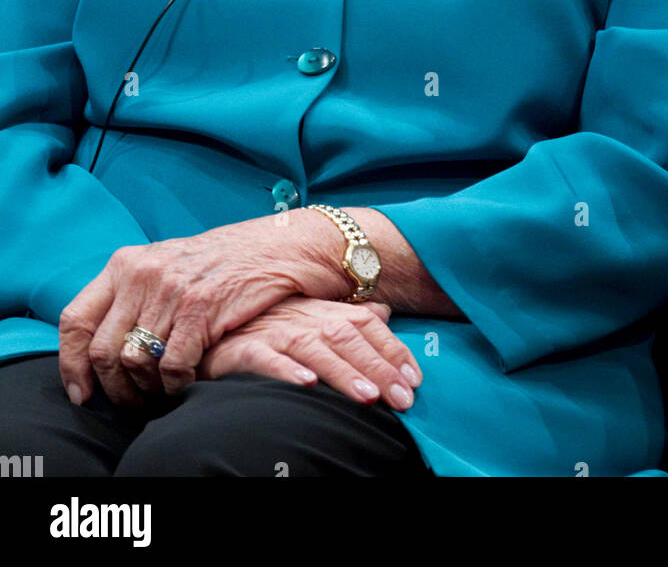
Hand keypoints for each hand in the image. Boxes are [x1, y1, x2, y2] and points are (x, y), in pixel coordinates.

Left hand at [58, 213, 343, 406]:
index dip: (71, 364)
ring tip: (162, 394)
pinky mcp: (200, 307)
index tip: (82, 393)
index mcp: (126, 262)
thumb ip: (134, 294)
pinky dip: (177, 386)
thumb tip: (101, 344)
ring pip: (136, 363)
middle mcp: (142, 273)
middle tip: (133, 402)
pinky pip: (173, 366)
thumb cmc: (224, 263)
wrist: (279, 246)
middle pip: (104, 350)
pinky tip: (189, 384)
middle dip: (115, 388)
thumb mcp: (168, 265)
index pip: (76, 319)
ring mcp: (171, 289)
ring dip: (147, 390)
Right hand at [197, 295, 423, 410]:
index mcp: (323, 311)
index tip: (414, 379)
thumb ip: (347, 316)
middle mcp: (303, 318)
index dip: (392, 349)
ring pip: (314, 349)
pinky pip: (265, 358)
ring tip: (366, 396)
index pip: (366, 324)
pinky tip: (306, 384)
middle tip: (402, 398)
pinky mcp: (242, 348)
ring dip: (342, 372)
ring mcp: (274, 332)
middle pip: (347, 337)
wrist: (212, 327)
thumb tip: (385, 310)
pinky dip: (286, 370)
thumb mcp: (311, 316)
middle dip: (378, 367)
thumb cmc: (268, 326)